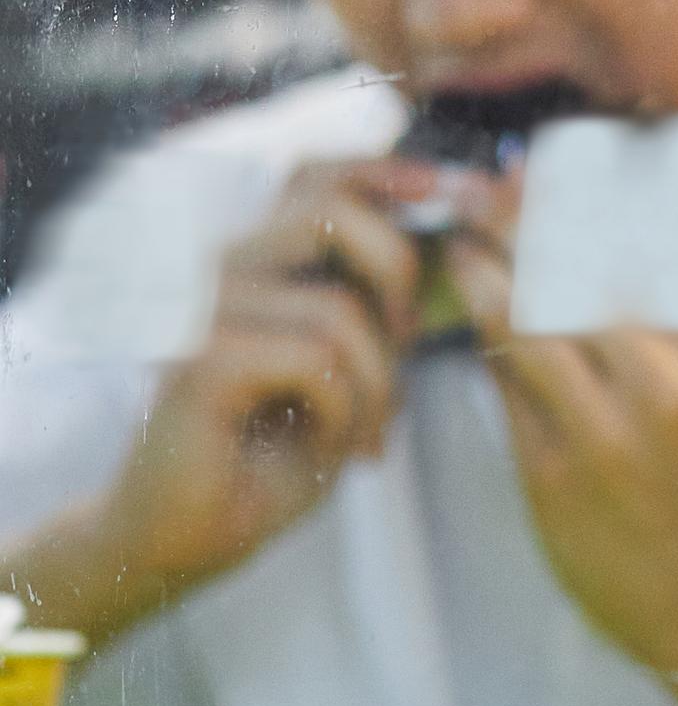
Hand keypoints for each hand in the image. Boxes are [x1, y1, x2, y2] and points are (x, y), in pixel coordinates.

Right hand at [90, 158, 434, 608]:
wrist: (193, 534)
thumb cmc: (279, 452)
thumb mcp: (352, 367)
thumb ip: (382, 305)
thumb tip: (456, 238)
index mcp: (259, 260)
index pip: (317, 176)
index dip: (386, 171)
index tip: (454, 189)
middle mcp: (222, 270)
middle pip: (331, 212)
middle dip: (398, 273)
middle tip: (406, 344)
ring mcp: (201, 311)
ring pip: (337, 309)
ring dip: (376, 383)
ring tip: (365, 430)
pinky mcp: (196, 362)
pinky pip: (314, 362)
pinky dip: (344, 412)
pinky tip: (330, 448)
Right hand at [445, 194, 677, 681]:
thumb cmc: (617, 569)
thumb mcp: (540, 490)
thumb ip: (516, 392)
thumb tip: (483, 305)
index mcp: (598, 431)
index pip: (523, 317)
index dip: (485, 267)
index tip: (455, 236)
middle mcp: (662, 387)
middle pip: (580, 276)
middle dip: (531, 225)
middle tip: (493, 189)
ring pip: (631, 269)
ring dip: (580, 226)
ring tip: (534, 191)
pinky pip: (675, 287)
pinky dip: (636, 254)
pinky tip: (599, 227)